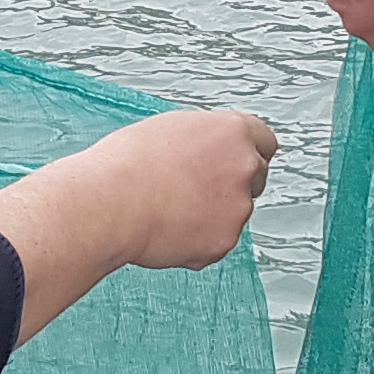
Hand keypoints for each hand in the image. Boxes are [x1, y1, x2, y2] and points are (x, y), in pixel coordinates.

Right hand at [0, 108, 278, 344]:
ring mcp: (238, 206)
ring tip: (165, 210)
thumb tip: (212, 154)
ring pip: (233, 212)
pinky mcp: (224, 242)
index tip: (233, 163)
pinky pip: (215, 242)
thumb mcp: (170, 131)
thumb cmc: (126, 164)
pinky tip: (164, 231)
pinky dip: (195, 241)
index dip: (246, 153)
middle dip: (234, 184)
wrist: (108, 204)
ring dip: (210, 214)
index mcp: (232, 130)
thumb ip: (205, 141)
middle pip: (256, 177)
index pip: (265, 141)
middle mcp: (244, 166)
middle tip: (196, 190)